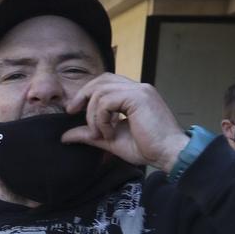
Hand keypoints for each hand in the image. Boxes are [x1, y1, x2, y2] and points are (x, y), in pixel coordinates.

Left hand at [64, 75, 188, 171]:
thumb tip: (65, 136)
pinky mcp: (138, 97)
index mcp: (134, 95)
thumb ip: (89, 134)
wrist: (169, 154)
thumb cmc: (147, 148)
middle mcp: (138, 88)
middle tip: (72, 112)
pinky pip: (106, 101)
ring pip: (101, 91)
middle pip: (101, 80)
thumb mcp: (110, 140)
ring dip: (93, 115)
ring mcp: (139, 90)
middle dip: (83, 95)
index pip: (105, 82)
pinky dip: (101, 118)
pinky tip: (109, 133)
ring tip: (100, 134)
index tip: (74, 110)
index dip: (87, 93)